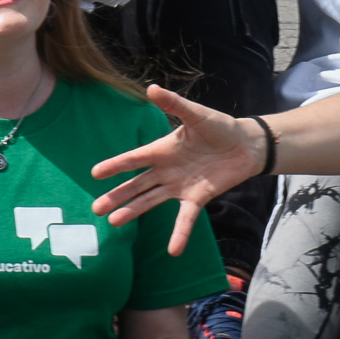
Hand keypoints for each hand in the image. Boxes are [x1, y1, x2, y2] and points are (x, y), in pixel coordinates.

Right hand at [89, 87, 269, 251]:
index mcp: (162, 149)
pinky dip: (180, 234)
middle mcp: (166, 170)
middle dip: (116, 196)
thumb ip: (175, 104)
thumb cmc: (218, 127)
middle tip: (96, 209)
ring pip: (151, 201)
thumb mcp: (196, 114)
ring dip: (134, 212)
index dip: (115, 166)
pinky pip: (185, 219)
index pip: (133, 159)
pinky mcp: (197, 198)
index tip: (95, 173)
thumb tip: (152, 87)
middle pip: (136, 185)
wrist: (245, 144)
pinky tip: (173, 250)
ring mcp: (179, 186)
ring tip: (115, 223)